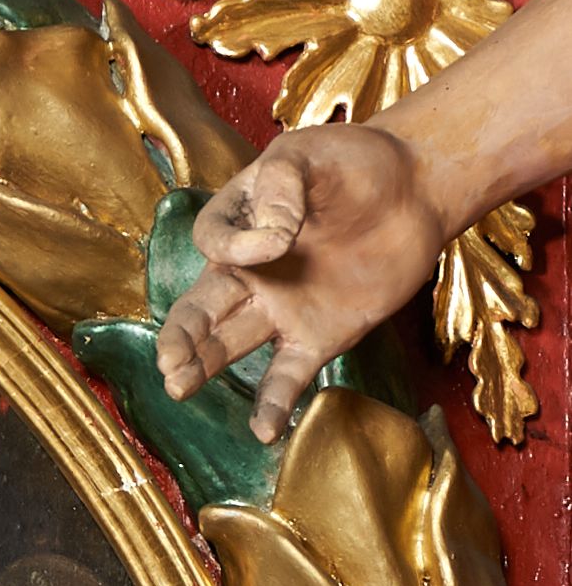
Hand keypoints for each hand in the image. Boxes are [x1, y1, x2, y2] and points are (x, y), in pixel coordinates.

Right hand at [156, 125, 448, 442]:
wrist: (416, 189)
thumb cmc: (355, 164)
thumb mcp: (308, 154)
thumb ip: (281, 188)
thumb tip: (268, 244)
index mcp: (236, 227)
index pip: (212, 243)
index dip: (232, 247)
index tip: (274, 239)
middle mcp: (248, 276)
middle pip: (201, 312)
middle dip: (181, 339)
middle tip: (169, 363)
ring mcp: (280, 311)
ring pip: (229, 346)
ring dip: (203, 368)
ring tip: (180, 386)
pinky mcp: (317, 339)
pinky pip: (286, 377)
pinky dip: (273, 405)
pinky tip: (264, 431)